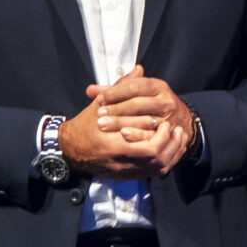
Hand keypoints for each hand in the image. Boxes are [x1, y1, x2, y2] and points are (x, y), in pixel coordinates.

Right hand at [58, 67, 194, 176]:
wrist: (70, 150)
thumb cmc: (84, 126)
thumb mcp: (100, 104)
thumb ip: (121, 88)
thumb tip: (138, 70)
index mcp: (114, 145)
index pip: (148, 147)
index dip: (162, 136)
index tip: (167, 123)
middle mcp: (121, 161)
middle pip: (156, 160)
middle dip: (170, 145)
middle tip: (175, 130)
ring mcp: (125, 170)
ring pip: (156, 168)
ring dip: (170, 154)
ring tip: (177, 139)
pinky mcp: (126, 175)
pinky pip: (151, 173)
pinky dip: (164, 161)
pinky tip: (169, 149)